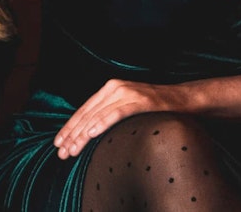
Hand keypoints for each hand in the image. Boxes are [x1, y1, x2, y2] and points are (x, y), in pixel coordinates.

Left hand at [53, 79, 188, 158]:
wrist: (183, 99)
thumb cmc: (154, 106)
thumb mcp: (127, 105)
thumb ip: (108, 111)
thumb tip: (86, 131)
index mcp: (110, 88)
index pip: (84, 109)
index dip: (69, 127)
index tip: (58, 143)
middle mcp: (116, 87)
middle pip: (88, 113)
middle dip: (72, 134)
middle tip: (62, 153)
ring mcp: (129, 92)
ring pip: (99, 115)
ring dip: (82, 134)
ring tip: (73, 149)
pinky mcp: (141, 100)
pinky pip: (118, 112)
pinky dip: (103, 122)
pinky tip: (92, 133)